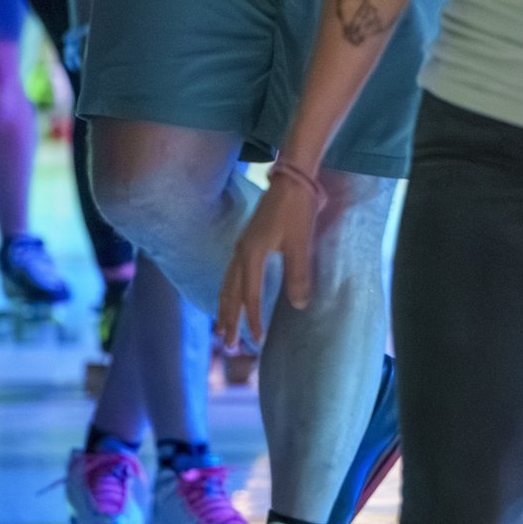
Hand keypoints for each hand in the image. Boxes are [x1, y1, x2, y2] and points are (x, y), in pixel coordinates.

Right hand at [217, 170, 320, 351]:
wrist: (292, 178)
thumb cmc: (297, 209)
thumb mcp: (300, 242)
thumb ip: (298, 274)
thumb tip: (299, 305)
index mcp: (251, 255)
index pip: (250, 296)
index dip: (253, 319)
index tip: (258, 341)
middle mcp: (240, 252)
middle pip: (230, 293)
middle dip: (229, 320)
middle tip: (229, 345)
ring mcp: (241, 246)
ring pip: (227, 284)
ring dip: (225, 307)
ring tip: (222, 329)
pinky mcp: (247, 241)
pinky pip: (231, 273)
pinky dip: (229, 291)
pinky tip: (232, 296)